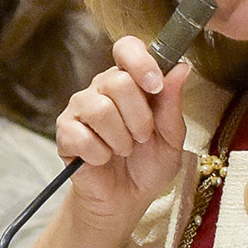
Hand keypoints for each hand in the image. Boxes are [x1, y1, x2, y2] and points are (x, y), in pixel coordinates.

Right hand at [56, 36, 193, 235]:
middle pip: (118, 82)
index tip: (155, 86)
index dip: (141, 62)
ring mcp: (80, 108)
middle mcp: (102, 88)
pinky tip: (103, 160)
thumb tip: (182, 66)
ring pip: (100, 108)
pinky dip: (100, 154)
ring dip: (121, 139)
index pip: (127, 48)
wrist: (126, 200)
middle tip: (142, 138)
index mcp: (130, 82)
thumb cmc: (149, 164)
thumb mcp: (172, 136)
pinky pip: (81, 135)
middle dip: (139, 118)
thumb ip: (172, 103)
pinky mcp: (65, 132)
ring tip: (124, 151)